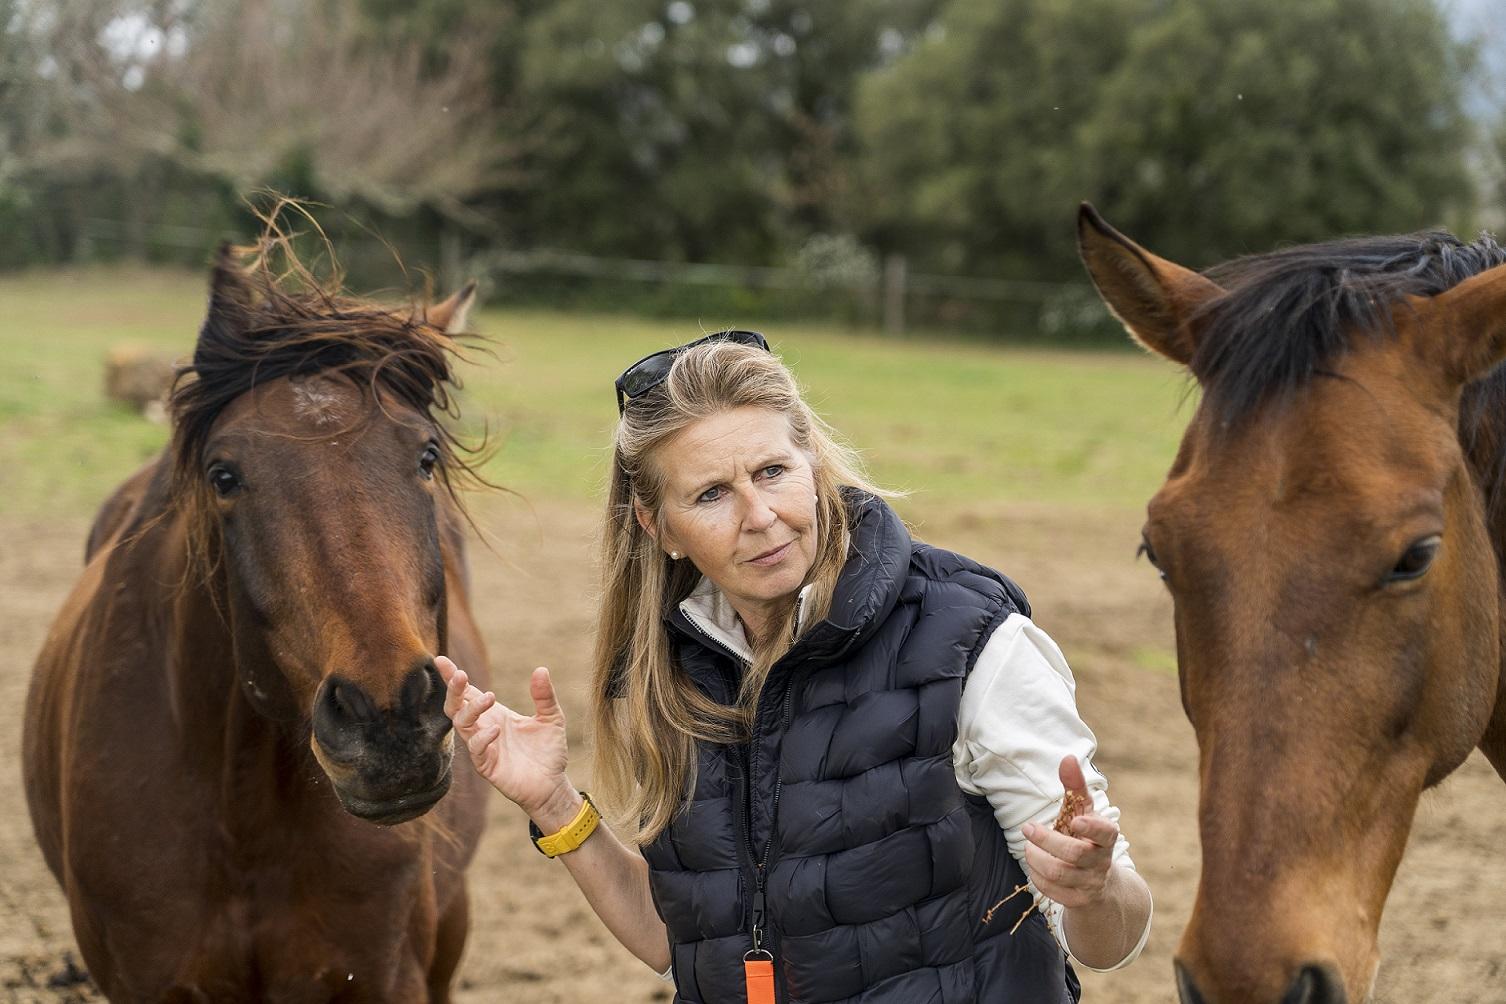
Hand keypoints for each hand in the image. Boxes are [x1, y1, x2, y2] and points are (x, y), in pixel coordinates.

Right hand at [436, 656, 574, 823]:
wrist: (553, 784)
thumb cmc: (549, 751)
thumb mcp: (551, 718)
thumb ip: (544, 696)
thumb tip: (541, 669)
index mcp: (494, 714)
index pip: (469, 693)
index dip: (453, 677)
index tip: (440, 659)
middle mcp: (483, 728)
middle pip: (456, 706)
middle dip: (453, 690)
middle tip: (460, 675)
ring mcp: (483, 747)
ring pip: (462, 725)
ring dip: (471, 710)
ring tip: (490, 698)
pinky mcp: (487, 766)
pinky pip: (476, 750)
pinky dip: (482, 738)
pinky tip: (496, 729)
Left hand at [1021, 755, 1118, 908]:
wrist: (1100, 884)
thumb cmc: (1086, 837)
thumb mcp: (1084, 811)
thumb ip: (1076, 786)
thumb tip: (1067, 757)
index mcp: (1106, 838)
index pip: (1105, 833)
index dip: (1092, 828)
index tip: (1076, 821)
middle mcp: (1101, 862)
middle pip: (1074, 854)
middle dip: (1047, 840)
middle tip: (1027, 828)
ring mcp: (1090, 883)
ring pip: (1059, 873)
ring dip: (1036, 858)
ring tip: (1028, 847)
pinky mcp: (1078, 901)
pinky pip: (1052, 891)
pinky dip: (1037, 877)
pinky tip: (1034, 865)